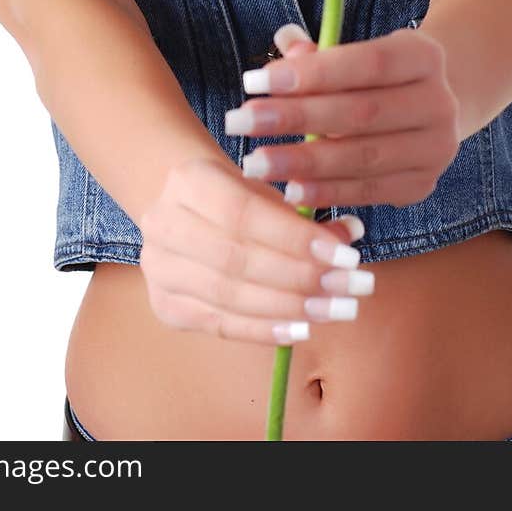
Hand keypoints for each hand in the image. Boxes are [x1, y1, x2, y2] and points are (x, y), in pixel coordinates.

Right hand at [138, 156, 375, 347]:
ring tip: (336, 310)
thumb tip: (351, 235)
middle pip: (237, 259)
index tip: (347, 256)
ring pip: (229, 296)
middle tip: (352, 289)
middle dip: (302, 278)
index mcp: (189, 181)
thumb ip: (305, 215)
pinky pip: (220, 325)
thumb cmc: (234, 199)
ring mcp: (159, 268)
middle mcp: (163, 223)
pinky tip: (301, 330)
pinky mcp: (165, 305)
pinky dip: (264, 330)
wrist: (183, 212)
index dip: (296, 239)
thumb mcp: (266, 193)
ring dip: (290, 307)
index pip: (245, 214)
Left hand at [227, 22, 461, 209]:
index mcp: (424, 56)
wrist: (429, 108)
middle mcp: (439, 102)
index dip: (310, 74)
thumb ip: (320, 54)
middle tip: (238, 122)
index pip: (367, 64)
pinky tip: (288, 190)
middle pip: (360, 113)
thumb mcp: (357, 53)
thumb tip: (284, 43)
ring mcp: (436, 149)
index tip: (253, 81)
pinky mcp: (422, 185)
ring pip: (362, 157)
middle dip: (293, 119)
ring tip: (254, 162)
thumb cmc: (375, 76)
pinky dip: (326, 192)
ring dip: (302, 162)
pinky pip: (367, 191)